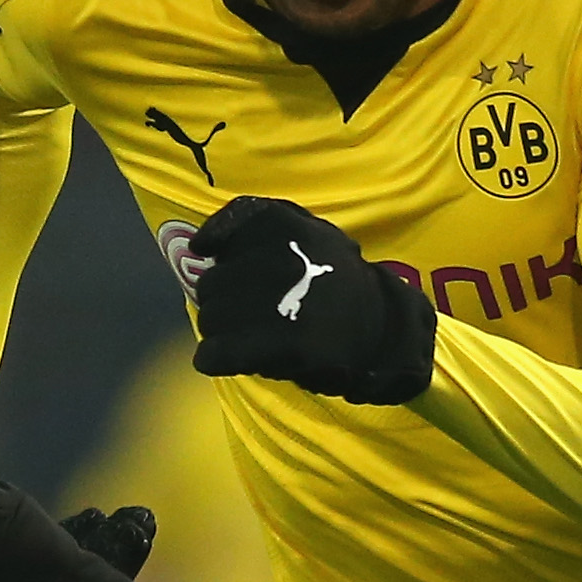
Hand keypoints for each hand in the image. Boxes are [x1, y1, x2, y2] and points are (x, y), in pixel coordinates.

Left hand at [186, 197, 436, 404]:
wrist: (382, 329)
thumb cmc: (333, 282)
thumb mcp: (309, 232)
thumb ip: (258, 225)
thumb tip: (199, 247)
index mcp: (284, 224)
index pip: (230, 223)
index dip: (217, 242)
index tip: (211, 252)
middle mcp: (277, 259)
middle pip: (211, 282)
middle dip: (223, 300)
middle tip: (251, 312)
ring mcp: (278, 304)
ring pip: (210, 318)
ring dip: (223, 331)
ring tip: (254, 334)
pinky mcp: (278, 346)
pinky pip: (214, 354)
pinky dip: (215, 358)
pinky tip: (230, 358)